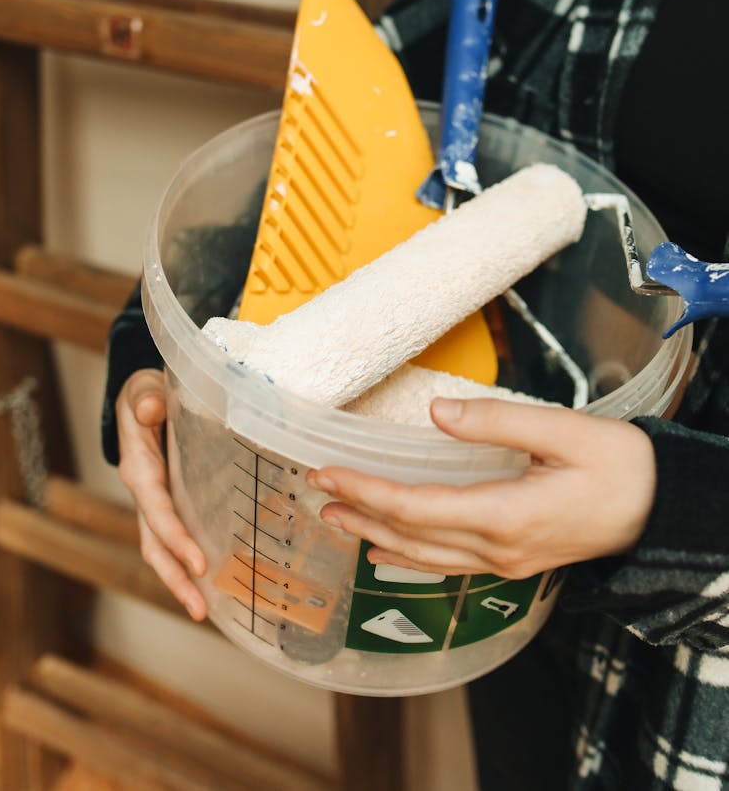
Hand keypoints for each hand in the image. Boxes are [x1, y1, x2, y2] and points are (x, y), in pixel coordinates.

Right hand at [116, 369, 206, 619]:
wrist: (142, 396)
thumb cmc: (145, 394)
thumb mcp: (143, 388)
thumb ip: (146, 398)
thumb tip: (151, 408)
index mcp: (140, 469)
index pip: (157, 510)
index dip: (175, 538)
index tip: (198, 563)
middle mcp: (145, 492)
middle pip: (155, 545)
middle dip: (174, 578)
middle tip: (199, 609)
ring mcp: (155, 502)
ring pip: (162, 549)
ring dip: (180, 580)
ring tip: (204, 610)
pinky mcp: (169, 503)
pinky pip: (176, 536)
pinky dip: (187, 561)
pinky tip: (213, 580)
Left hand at [306, 397, 656, 578]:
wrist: (659, 509)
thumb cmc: (619, 466)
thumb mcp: (563, 431)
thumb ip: (497, 421)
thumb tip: (437, 412)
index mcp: (506, 516)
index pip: (415, 508)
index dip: (366, 491)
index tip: (328, 472)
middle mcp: (497, 548)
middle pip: (410, 537)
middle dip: (359, 514)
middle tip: (316, 493)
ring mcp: (504, 562)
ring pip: (425, 557)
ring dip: (376, 536)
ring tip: (337, 519)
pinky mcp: (512, 563)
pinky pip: (447, 564)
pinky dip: (409, 555)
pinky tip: (387, 551)